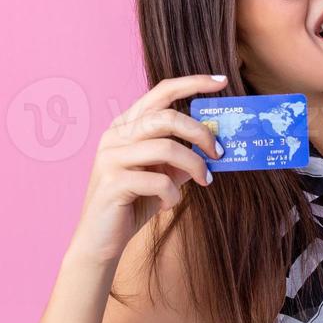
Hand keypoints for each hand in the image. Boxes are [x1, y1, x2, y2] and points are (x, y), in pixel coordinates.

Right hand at [66, 73, 228, 263]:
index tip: (222, 81)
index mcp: (126, 126)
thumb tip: (215, 143)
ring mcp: (110, 157)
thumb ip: (182, 156)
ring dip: (194, 165)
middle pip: (167, 117)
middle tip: (220, 153)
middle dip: (201, 133)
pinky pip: (158, 181)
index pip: (161, 92)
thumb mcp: (163, 175)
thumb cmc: (134, 203)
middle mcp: (114, 135)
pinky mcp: (113, 182)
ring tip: (205, 181)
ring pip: (166, 148)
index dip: (192, 83)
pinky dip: (172, 194)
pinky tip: (168, 204)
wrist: (100, 241)